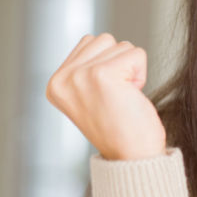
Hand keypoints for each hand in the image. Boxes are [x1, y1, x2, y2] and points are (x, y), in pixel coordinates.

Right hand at [45, 33, 166, 160]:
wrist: (132, 157)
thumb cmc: (120, 129)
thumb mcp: (90, 96)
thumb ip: (85, 69)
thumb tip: (98, 41)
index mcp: (55, 83)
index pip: (89, 43)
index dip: (108, 65)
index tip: (106, 96)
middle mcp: (62, 79)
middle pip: (105, 40)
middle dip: (120, 64)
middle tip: (117, 97)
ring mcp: (79, 76)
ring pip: (121, 45)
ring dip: (131, 69)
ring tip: (124, 97)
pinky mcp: (102, 75)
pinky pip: (136, 54)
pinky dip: (141, 74)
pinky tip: (132, 96)